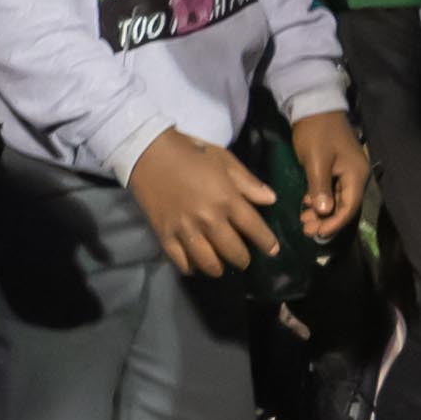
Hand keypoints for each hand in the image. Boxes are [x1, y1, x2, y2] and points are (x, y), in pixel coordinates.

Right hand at [126, 125, 284, 278]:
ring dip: (219, 267)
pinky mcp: (165, 235)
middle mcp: (208, 219)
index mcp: (226, 199)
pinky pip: (182, 262)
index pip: (254, 229)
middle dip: (243, 259)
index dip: (267, 242)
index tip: (272, 250)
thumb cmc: (191, 152)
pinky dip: (192, 267)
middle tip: (243, 258)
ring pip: (209, 263)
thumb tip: (271, 199)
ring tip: (220, 265)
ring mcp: (185, 229)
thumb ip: (248, 182)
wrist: (148, 152)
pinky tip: (196, 264)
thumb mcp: (224, 160)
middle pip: (233, 252)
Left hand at [287, 107, 370, 238]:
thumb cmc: (316, 133)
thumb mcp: (316, 162)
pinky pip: (331, 189)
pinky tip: (307, 205)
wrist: (314, 105)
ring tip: (304, 221)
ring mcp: (346, 171)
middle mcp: (356, 176)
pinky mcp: (336, 166)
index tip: (317, 234)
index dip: (334, 223)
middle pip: (344, 206)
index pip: (349, 208)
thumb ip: (321, 188)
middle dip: (326, 220)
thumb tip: (325, 213)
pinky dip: (320, 199)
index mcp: (356, 175)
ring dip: (321, 211)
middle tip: (306, 230)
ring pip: (336, 199)